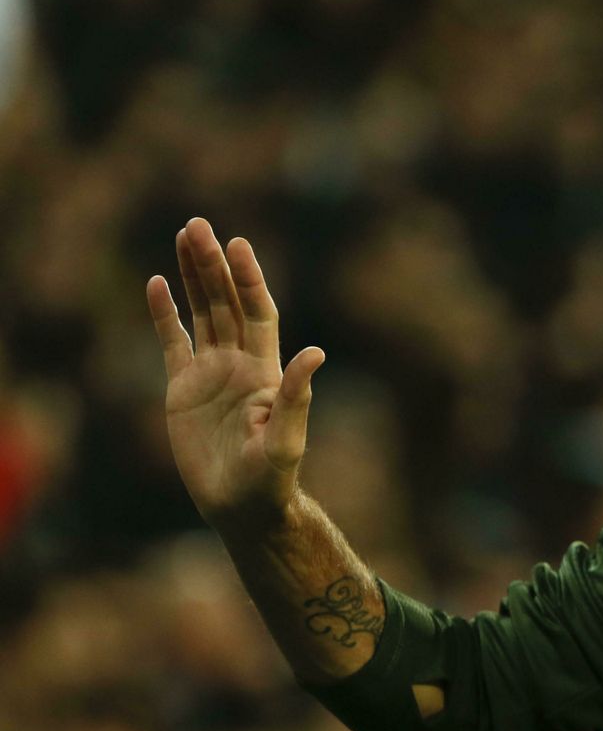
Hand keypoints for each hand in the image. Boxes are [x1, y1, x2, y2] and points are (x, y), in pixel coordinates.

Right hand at [147, 218, 324, 530]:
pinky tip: (157, 283)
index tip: (237, 245)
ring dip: (194, 276)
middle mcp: (239, 363)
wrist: (240, 506)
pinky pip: (172, 342)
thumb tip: (317, 353)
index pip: (257, 311)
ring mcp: (211, 373)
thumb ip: (297, 396)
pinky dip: (164, 315)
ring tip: (184, 236)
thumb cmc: (270, 479)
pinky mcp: (183, 389)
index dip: (248, 279)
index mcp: (265, 370)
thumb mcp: (286, 439)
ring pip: (202, 313)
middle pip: (225, 302)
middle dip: (213, 264)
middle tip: (198, 224)